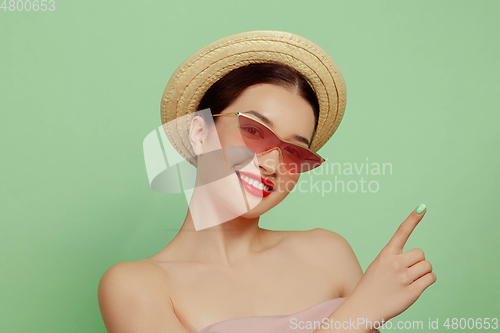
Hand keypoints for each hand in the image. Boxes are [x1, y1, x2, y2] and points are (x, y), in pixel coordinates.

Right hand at [351, 205, 436, 321]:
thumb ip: (397, 259)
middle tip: (407, 271)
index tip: (422, 207)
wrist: (364, 307)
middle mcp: (395, 263)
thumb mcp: (379, 265)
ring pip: (427, 266)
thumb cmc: (372, 285)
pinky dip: (426, 281)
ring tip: (409, 280)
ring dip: (422, 272)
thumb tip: (421, 258)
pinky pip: (430, 279)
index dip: (413, 219)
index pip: (401, 232)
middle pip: (421, 253)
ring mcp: (404, 278)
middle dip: (418, 261)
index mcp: (386, 254)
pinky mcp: (412, 292)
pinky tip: (415, 287)